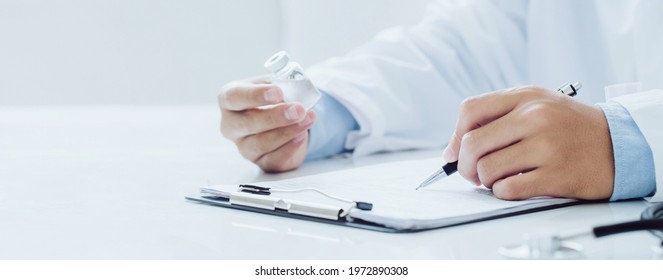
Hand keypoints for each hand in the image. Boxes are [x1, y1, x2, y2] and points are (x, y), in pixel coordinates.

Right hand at [218, 76, 314, 172]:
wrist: (283, 120)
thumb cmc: (273, 99)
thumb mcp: (275, 85)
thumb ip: (281, 86)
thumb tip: (295, 93)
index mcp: (229, 100)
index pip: (234, 97)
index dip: (255, 95)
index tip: (277, 92)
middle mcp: (231, 125)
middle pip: (248, 123)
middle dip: (275, 117)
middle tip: (298, 110)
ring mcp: (244, 146)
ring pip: (262, 143)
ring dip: (288, 131)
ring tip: (307, 119)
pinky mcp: (261, 162)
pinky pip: (274, 159)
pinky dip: (290, 148)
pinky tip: (301, 136)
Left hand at [442, 86, 613, 199]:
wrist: (618, 145)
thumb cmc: (570, 126)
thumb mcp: (537, 105)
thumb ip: (495, 118)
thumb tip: (452, 150)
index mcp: (526, 97)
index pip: (470, 109)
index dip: (456, 134)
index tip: (458, 150)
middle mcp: (535, 118)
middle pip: (472, 143)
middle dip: (464, 164)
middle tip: (472, 172)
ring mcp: (545, 147)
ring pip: (486, 169)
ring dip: (485, 180)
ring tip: (500, 177)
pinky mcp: (555, 176)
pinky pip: (507, 189)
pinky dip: (503, 192)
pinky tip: (515, 186)